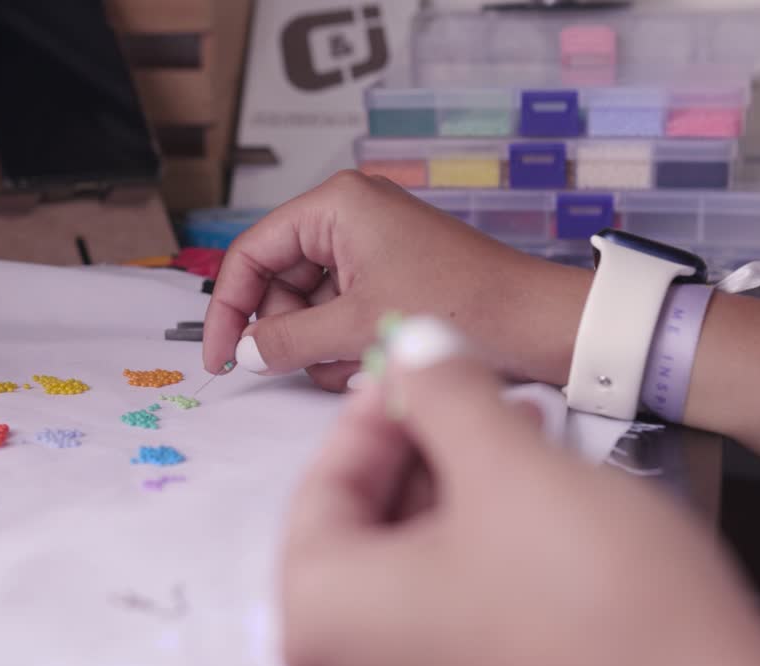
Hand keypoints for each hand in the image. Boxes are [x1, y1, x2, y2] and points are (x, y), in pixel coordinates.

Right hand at [201, 171, 591, 389]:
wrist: (538, 324)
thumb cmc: (462, 304)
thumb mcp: (358, 326)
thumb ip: (287, 340)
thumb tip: (245, 352)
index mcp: (336, 205)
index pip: (252, 253)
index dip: (229, 309)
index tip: (220, 358)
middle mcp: (350, 217)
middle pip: (280, 283)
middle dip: (290, 332)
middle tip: (307, 365)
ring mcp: (373, 248)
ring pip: (311, 306)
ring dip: (323, 345)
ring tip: (358, 362)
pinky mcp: (392, 276)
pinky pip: (343, 314)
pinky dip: (348, 344)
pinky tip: (374, 362)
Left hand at [280, 319, 759, 665]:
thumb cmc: (605, 619)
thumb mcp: (509, 467)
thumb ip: (444, 392)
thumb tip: (416, 352)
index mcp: (325, 619)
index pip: (318, 486)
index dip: (372, 411)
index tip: (410, 369)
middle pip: (366, 526)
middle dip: (426, 445)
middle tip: (467, 392)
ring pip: (414, 561)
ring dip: (461, 486)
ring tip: (518, 433)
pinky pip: (450, 604)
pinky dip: (480, 542)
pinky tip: (533, 496)